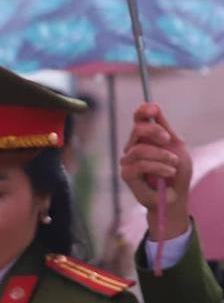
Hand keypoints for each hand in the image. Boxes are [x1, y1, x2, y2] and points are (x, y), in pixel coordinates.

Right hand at [120, 103, 192, 238]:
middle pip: (137, 129)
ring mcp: (128, 161)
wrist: (174, 196)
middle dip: (154, 132)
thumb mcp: (176, 146)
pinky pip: (139, 165)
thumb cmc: (176, 172)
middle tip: (169, 140)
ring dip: (161, 156)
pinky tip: (168, 172)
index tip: (154, 110)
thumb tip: (153, 106)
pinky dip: (158, 167)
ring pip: (139, 149)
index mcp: (147, 137)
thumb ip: (164, 128)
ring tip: (173, 164)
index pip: (139, 119)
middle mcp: (134, 146)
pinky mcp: (126, 174)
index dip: (144, 111)